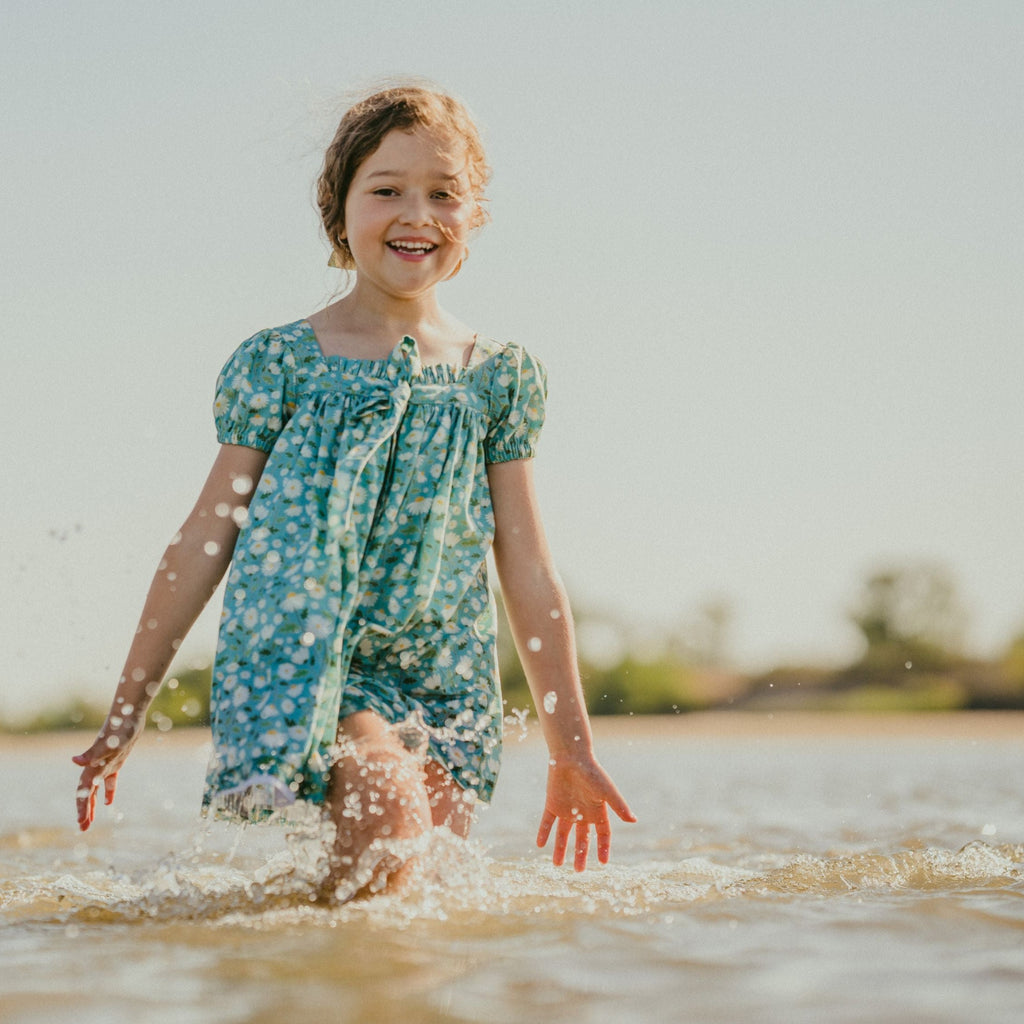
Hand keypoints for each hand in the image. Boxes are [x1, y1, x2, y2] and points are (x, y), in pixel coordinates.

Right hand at [72, 714, 141, 830]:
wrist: (129, 715)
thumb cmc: (119, 727)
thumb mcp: (109, 743)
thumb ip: (92, 753)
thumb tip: (74, 761)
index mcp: (93, 766)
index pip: (84, 791)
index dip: (82, 806)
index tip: (82, 822)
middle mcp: (96, 766)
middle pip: (87, 793)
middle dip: (85, 811)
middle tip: (83, 829)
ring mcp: (106, 764)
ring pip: (96, 789)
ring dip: (93, 805)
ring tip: (90, 822)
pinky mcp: (116, 760)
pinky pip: (109, 781)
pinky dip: (108, 792)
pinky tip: (109, 803)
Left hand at [536, 754, 635, 870]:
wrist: (571, 756)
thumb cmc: (592, 772)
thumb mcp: (607, 791)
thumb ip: (619, 806)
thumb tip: (634, 820)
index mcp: (597, 810)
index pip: (603, 834)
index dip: (603, 848)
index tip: (603, 863)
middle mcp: (582, 812)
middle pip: (582, 838)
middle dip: (581, 854)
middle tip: (578, 871)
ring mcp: (566, 809)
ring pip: (563, 834)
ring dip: (560, 848)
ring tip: (556, 865)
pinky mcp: (552, 804)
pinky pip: (547, 822)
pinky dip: (543, 832)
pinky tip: (540, 844)